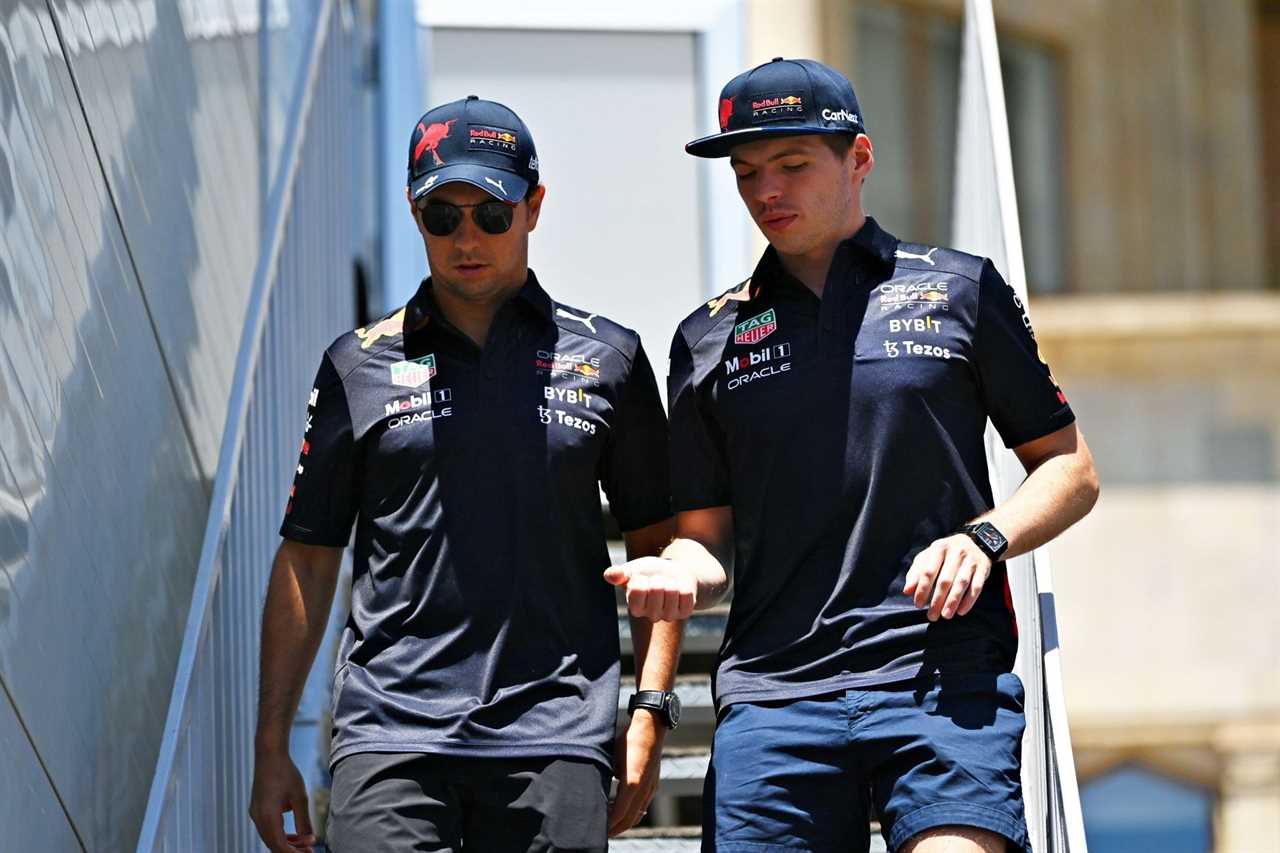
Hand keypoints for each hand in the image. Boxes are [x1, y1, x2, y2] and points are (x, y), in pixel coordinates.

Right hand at [249, 752, 315, 852]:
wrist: (270, 755)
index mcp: (267, 817)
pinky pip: (268, 829)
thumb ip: (303, 821)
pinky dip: (280, 834)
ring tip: (305, 844)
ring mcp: (255, 814)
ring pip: (270, 838)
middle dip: (291, 850)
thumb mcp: (300, 798)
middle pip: (273, 845)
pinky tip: (295, 835)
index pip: (279, 845)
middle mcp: (258, 818)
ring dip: (286, 843)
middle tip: (310, 851)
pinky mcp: (257, 810)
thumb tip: (310, 839)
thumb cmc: (286, 773)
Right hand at [604, 557, 696, 621]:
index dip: (641, 579)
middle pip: (656, 589)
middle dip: (658, 578)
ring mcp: (669, 616)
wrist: (673, 572)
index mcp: (635, 608)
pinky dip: (684, 585)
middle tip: (658, 581)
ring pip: (672, 591)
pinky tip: (679, 589)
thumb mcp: (633, 570)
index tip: (642, 579)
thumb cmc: (649, 573)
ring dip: (671, 581)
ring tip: (668, 584)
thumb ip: (620, 573)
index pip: (637, 591)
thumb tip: (609, 576)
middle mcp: (651, 616)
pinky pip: (686, 594)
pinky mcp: (685, 612)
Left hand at [608, 713, 663, 835]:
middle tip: (601, 833)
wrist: (651, 726)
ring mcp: (650, 787)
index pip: (618, 814)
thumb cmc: (628, 739)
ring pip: (637, 814)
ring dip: (624, 822)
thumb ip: (605, 776)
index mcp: (631, 784)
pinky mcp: (653, 784)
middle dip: (615, 829)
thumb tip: (596, 791)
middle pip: (629, 819)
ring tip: (609, 823)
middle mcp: (643, 789)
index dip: (607, 825)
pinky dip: (632, 812)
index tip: (596, 827)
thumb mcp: (611, 758)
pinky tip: (621, 808)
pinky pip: (642, 805)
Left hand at [903, 534, 992, 620]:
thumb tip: (907, 591)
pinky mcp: (983, 568)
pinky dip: (969, 600)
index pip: (928, 571)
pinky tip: (961, 611)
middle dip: (937, 600)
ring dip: (953, 601)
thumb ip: (916, 573)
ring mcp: (971, 560)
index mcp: (939, 548)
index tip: (918, 605)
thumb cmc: (945, 554)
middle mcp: (956, 552)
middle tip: (931, 616)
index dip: (922, 589)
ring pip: (961, 584)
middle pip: (945, 580)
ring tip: (946, 616)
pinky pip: (977, 586)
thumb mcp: (928, 557)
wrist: (975, 542)